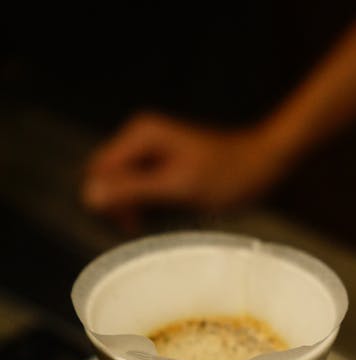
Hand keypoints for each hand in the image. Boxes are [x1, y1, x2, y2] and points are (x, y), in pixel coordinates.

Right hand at [81, 113, 291, 215]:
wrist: (264, 163)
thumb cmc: (228, 176)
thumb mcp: (177, 187)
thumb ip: (133, 190)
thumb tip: (89, 196)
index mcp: (141, 135)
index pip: (99, 171)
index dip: (109, 200)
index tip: (134, 222)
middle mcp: (140, 135)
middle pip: (107, 176)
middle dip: (120, 203)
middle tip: (146, 224)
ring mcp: (150, 147)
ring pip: (122, 183)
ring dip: (135, 205)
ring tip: (161, 218)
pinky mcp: (161, 161)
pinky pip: (139, 184)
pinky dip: (147, 201)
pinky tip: (166, 211)